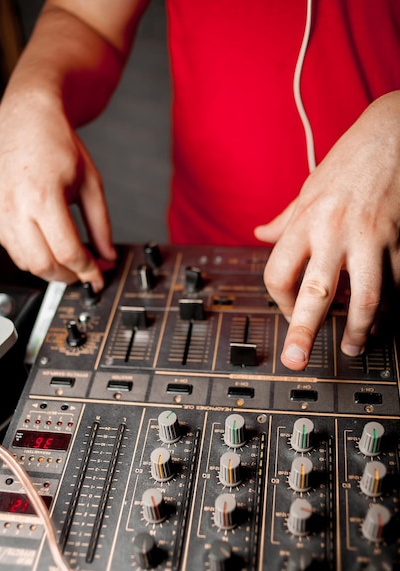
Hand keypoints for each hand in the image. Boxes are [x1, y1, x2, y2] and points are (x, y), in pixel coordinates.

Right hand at [0, 93, 116, 289]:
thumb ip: (101, 226)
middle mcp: (16, 206)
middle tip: (86, 273)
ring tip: (69, 261)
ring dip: (51, 270)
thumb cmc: (57, 146)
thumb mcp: (91, 185)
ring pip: (25, 263)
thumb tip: (108, 255)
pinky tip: (49, 248)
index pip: (67, 252)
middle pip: (43, 265)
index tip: (98, 276)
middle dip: (69, 276)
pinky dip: (33, 257)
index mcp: (43, 196)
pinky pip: (12, 251)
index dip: (87, 270)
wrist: (27, 122)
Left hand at [255, 91, 399, 369]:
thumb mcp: (307, 189)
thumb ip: (284, 220)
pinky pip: (395, 285)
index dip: (278, 299)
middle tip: (295, 361)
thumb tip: (260, 233)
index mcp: (305, 221)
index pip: (278, 274)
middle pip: (315, 294)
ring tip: (354, 347)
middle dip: (303, 333)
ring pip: (366, 299)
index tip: (285, 310)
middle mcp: (334, 233)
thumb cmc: (347, 162)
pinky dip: (390, 307)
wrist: (394, 133)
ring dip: (359, 330)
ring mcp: (370, 240)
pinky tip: (383, 318)